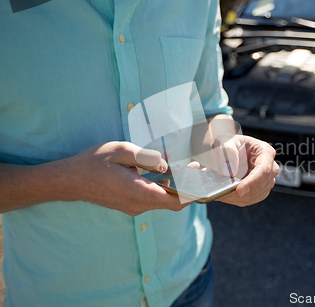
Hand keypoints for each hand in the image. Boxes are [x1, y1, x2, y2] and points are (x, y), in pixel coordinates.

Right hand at [58, 141, 193, 214]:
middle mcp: (139, 205)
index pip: (176, 200)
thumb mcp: (121, 151)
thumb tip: (165, 164)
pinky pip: (154, 199)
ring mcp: (134, 207)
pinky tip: (166, 171)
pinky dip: (165, 188)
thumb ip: (146, 157)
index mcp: (138, 192)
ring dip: (178, 187)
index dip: (193, 189)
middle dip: (190, 187)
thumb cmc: (94, 162)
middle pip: (174, 203)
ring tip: (184, 166)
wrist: (71, 180)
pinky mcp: (131, 205)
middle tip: (196, 167)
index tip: (199, 172)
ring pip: (165, 202)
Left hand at [210, 135, 279, 206]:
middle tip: (221, 192)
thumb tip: (229, 172)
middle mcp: (270, 167)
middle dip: (241, 192)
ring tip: (218, 191)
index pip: (264, 170)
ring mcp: (266, 181)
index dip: (252, 182)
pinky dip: (234, 199)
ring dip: (235, 197)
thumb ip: (228, 153)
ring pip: (254, 196)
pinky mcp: (259, 191)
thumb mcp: (226, 141)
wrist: (228, 151)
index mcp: (265, 152)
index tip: (238, 191)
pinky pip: (248, 200)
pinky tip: (223, 194)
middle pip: (261, 185)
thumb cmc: (230, 143)